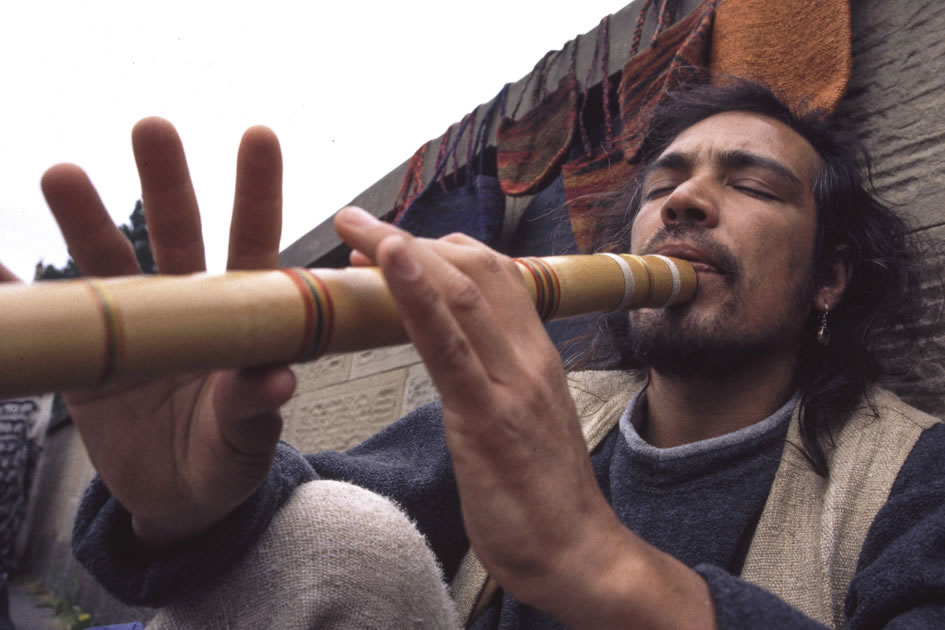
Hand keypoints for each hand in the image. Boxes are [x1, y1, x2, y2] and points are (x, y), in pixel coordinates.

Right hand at [41, 119, 294, 543]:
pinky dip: (17, 295)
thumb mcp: (242, 443)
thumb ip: (253, 411)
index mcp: (239, 320)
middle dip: (167, 181)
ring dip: (85, 219)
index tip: (260, 134)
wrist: (173, 496)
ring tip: (61, 173)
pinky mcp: (89, 358)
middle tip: (153, 128)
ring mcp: (134, 327)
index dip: (257, 192)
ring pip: (110, 262)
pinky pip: (50, 318)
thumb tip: (277, 379)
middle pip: (177, 233)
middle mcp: (188, 308)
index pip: (253, 245)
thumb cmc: (224, 462)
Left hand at [335, 207, 715, 628]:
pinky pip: (449, 346)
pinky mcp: (489, 419)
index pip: (495, 276)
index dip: (441, 248)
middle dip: (413, 237)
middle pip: (475, 270)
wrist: (578, 553)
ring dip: (403, 250)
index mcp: (536, 356)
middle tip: (359, 221)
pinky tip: (388, 262)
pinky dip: (416, 296)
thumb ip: (498, 379)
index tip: (394, 241)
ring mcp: (512, 385)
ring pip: (462, 294)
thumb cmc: (544, 494)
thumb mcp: (523, 420)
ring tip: (358, 225)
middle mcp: (529, 357)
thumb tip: (460, 356)